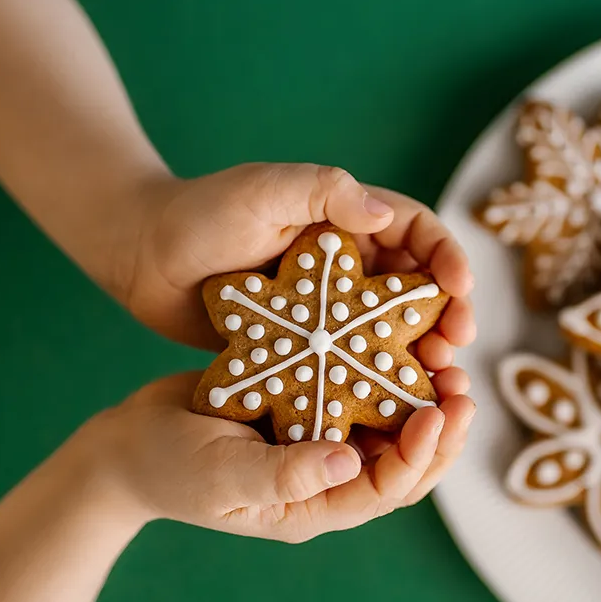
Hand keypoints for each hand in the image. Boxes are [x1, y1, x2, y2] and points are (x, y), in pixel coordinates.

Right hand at [69, 370, 474, 542]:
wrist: (128, 442)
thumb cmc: (165, 466)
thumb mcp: (219, 474)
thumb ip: (283, 474)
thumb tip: (352, 462)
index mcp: (314, 504)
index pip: (386, 489)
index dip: (421, 454)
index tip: (440, 413)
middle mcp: (328, 477)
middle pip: (405, 462)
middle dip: (439, 427)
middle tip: (463, 385)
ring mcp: (322, 441)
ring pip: (390, 424)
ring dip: (422, 395)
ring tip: (446, 357)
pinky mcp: (310, 405)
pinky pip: (359, 391)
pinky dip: (384, 369)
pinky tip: (400, 336)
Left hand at [123, 164, 474, 352]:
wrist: (140, 259)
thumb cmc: (197, 215)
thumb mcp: (261, 190)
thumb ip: (322, 191)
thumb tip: (384, 213)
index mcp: (349, 218)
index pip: (420, 233)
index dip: (448, 260)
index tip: (460, 291)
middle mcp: (349, 263)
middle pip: (417, 290)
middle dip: (444, 319)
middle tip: (452, 350)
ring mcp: (329, 307)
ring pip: (389, 333)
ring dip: (416, 358)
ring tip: (430, 385)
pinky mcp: (306, 344)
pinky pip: (350, 364)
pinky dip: (372, 385)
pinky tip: (383, 411)